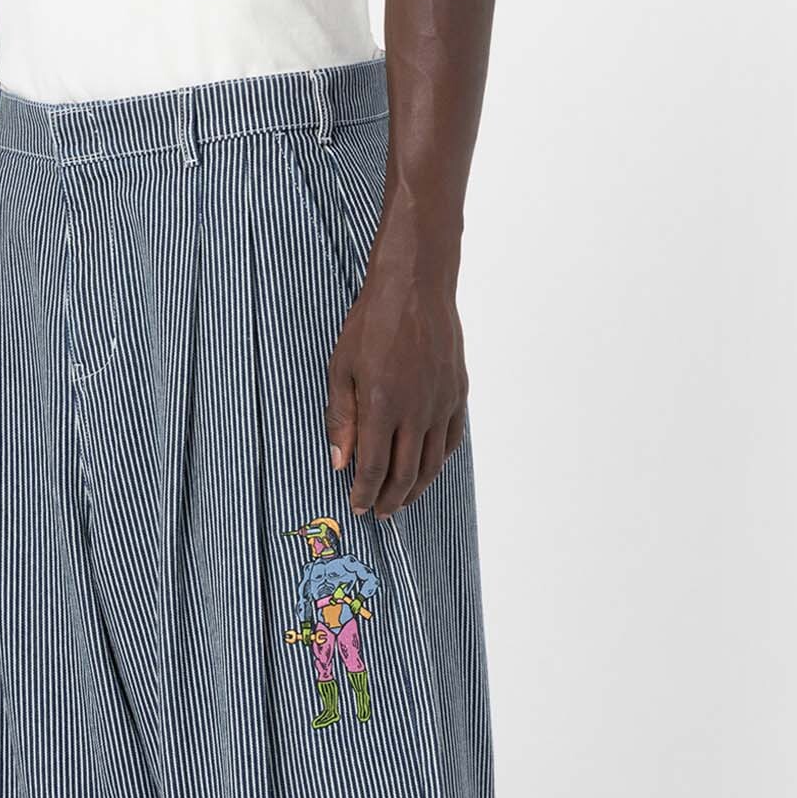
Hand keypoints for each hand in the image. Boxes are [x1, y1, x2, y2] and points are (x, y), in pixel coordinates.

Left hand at [325, 230, 467, 519]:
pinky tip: (426, 471)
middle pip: (404, 475)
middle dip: (389, 500)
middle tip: (378, 513)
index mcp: (381, 406)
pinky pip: (450, 441)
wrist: (416, 285)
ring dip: (415, 490)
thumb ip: (340, 420)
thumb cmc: (372, 322)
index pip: (373, 468)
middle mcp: (415, 410)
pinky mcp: (457, 394)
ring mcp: (441, 404)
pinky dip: (437, 463)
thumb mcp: (341, 369)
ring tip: (401, 502)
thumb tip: (339, 464)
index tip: (356, 506)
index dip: (364, 494)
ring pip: (431, 464)